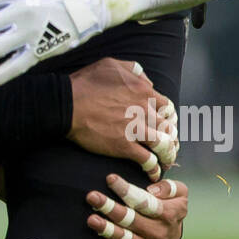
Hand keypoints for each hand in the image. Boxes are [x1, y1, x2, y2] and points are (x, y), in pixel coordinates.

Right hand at [67, 60, 177, 179]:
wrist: (67, 104)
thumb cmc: (85, 83)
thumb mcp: (111, 65)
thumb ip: (134, 70)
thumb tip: (147, 81)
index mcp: (144, 92)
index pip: (168, 107)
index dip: (168, 118)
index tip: (165, 124)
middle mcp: (144, 111)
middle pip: (168, 128)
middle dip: (170, 138)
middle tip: (168, 145)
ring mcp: (135, 129)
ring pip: (163, 145)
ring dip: (167, 155)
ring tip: (165, 161)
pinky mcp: (124, 146)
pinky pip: (147, 160)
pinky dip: (153, 168)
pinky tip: (153, 172)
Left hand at [86, 175, 187, 238]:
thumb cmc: (169, 208)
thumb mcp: (178, 194)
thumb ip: (169, 187)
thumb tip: (152, 190)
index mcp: (168, 214)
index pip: (144, 201)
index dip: (126, 190)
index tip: (110, 179)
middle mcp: (158, 233)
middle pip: (130, 219)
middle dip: (110, 208)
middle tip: (92, 197)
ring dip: (107, 229)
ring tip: (92, 219)